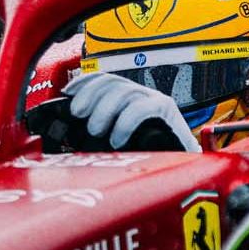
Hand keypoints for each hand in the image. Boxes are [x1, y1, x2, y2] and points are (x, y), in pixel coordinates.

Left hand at [62, 73, 201, 152]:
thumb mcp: (114, 142)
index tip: (67, 94)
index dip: (84, 83)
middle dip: (89, 96)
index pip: (103, 79)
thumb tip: (68, 132)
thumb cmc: (147, 158)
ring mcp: (154, 100)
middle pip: (111, 82)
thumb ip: (96, 132)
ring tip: (96, 132)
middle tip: (78, 116)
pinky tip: (117, 138)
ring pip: (124, 92)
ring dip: (104, 110)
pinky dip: (125, 122)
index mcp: (127, 98)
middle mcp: (140, 94)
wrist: (181, 169)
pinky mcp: (166, 111)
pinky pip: (142, 107)